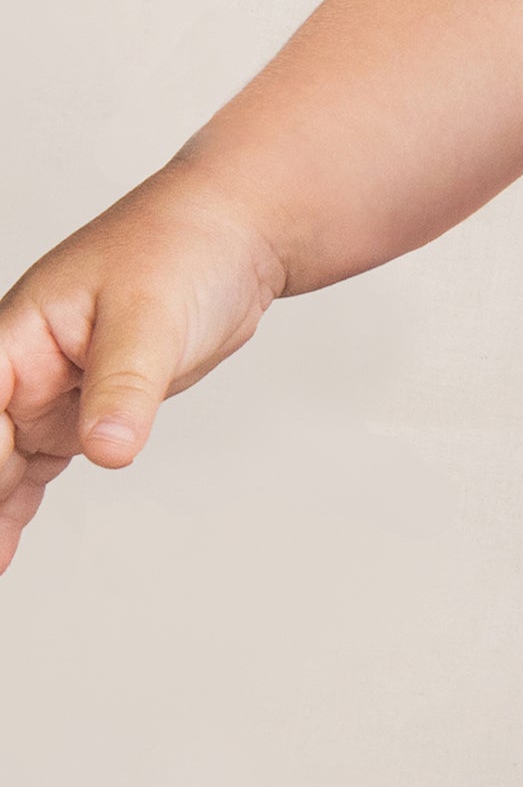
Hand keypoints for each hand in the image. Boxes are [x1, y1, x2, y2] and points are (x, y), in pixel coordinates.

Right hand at [0, 165, 284, 576]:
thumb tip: (108, 450)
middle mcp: (21, 366)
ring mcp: (49, 391)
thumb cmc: (184, 248)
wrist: (236, 236)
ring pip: (3, 466)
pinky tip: (5, 550)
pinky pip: (35, 467)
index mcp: (18, 335)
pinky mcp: (83, 410)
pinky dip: (17, 506)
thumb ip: (124, 386)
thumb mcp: (150, 316)